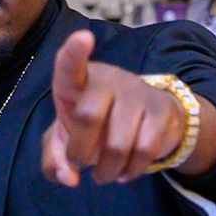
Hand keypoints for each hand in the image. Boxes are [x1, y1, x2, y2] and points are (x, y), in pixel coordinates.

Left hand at [41, 29, 183, 185]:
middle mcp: (108, 79)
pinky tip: (125, 172)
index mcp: (78, 81)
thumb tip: (68, 178)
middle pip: (88, 116)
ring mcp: (137, 92)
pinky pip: (144, 150)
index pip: (71, 63)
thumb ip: (55, 158)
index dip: (75, 52)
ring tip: (104, 174)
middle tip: (81, 162)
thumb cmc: (97, 126)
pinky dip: (131, 171)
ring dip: (107, 171)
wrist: (148, 124)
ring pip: (117, 143)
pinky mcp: (161, 109)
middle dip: (79, 152)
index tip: (83, 38)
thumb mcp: (67, 141)